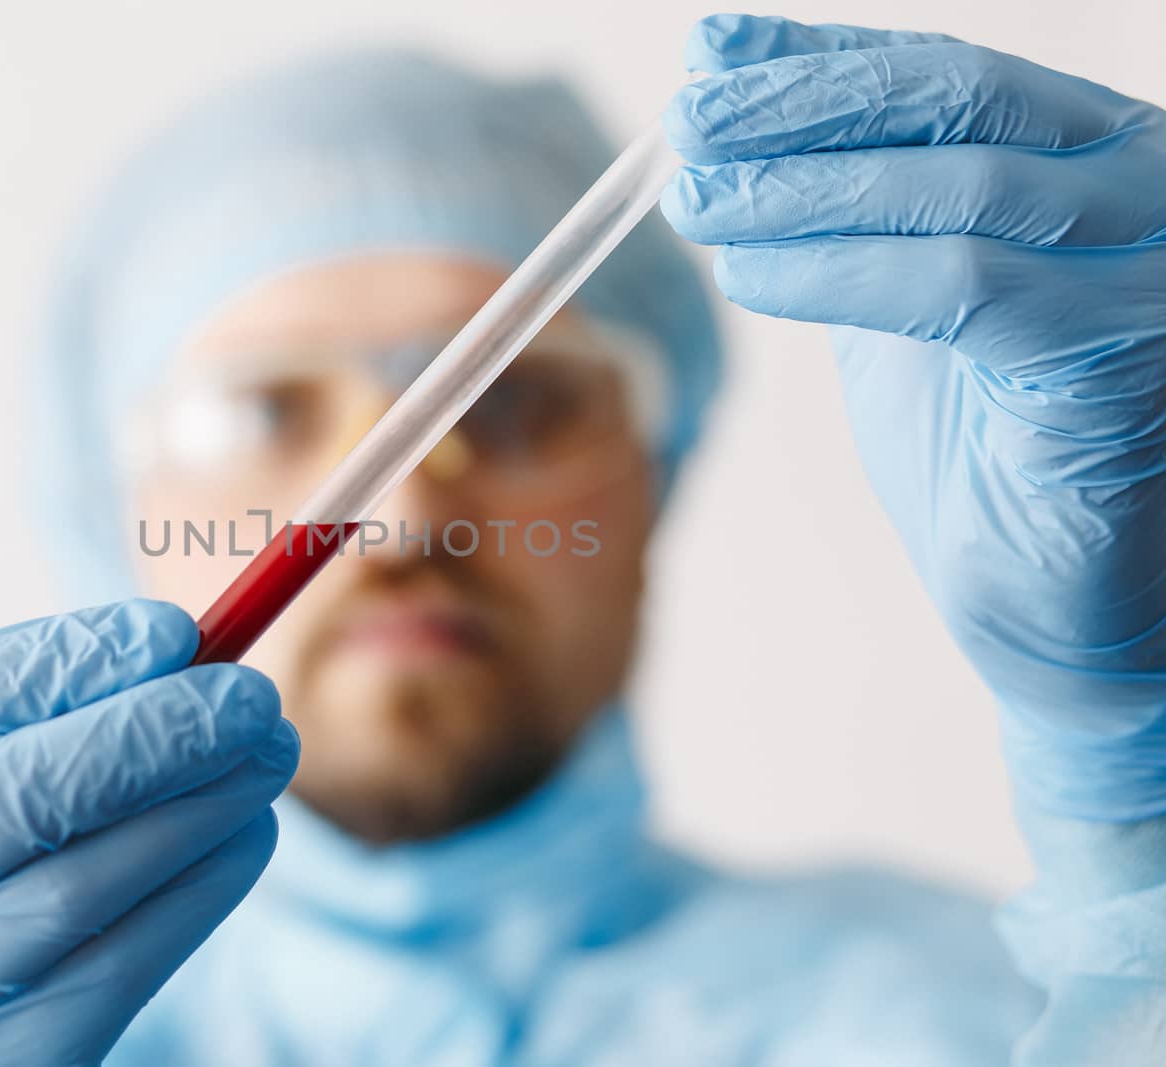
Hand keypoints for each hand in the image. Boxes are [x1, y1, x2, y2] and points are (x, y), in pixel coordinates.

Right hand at [0, 599, 297, 1064]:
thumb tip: (162, 656)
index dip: (70, 656)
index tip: (171, 628)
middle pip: (17, 794)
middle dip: (155, 729)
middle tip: (248, 692)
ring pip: (87, 883)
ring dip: (202, 803)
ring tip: (264, 751)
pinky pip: (127, 964)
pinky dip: (202, 884)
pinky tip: (244, 832)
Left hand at [661, 14, 1165, 818]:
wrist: (1051, 610)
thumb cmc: (980, 454)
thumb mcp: (894, 298)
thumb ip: (836, 205)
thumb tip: (727, 104)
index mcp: (1092, 159)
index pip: (945, 74)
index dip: (817, 59)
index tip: (709, 56)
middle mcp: (1143, 191)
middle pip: (956, 102)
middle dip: (799, 110)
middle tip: (685, 126)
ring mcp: (1149, 272)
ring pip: (956, 188)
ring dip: (800, 191)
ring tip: (696, 205)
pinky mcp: (1122, 359)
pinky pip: (964, 289)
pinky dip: (841, 273)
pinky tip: (752, 276)